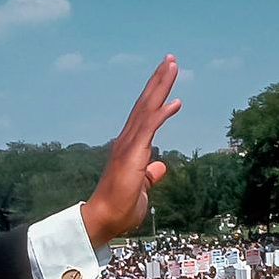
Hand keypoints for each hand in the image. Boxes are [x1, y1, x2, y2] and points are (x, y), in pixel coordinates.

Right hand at [81, 54, 180, 247]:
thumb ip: (149, 174)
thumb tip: (160, 165)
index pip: (144, 115)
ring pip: (146, 109)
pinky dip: (161, 113)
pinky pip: (149, 128)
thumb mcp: (140, 187)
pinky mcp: (132, 155)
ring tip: (171, 66)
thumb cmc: (119, 208)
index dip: (155, 95)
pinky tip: (175, 101)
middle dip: (158, 81)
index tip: (165, 77)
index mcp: (128, 147)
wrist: (103, 219)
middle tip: (170, 59)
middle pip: (144, 104)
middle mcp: (126, 141)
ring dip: (160, 87)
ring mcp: (127, 146)